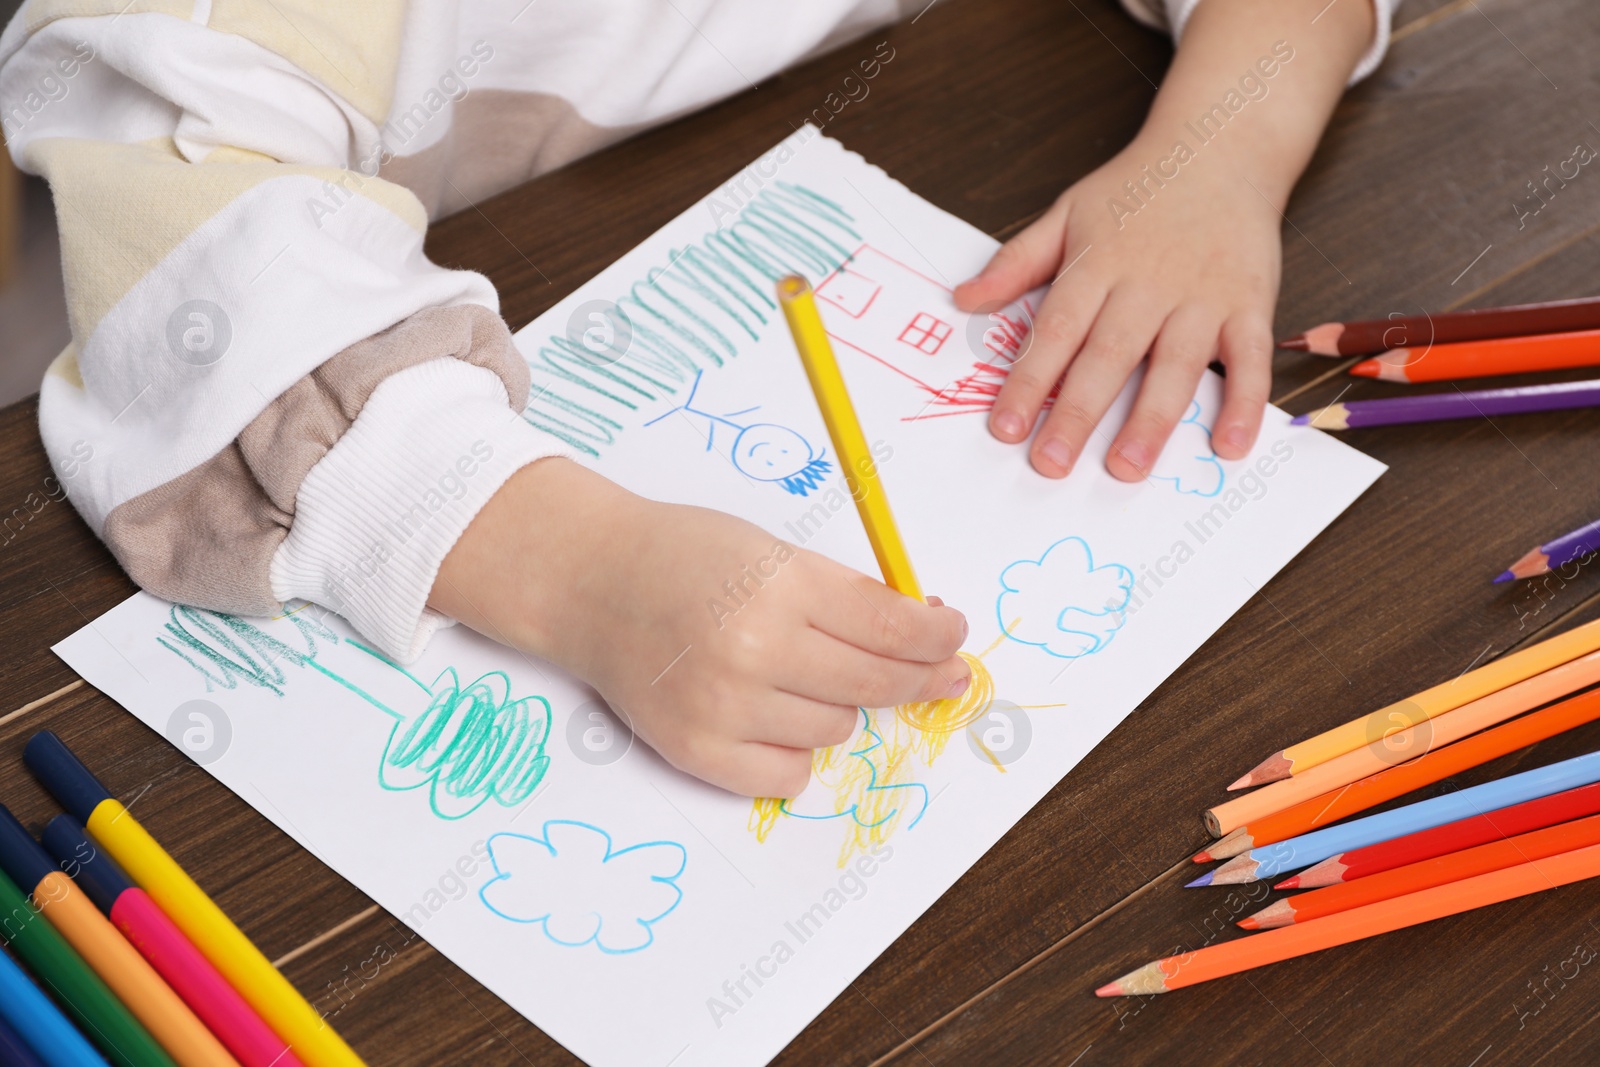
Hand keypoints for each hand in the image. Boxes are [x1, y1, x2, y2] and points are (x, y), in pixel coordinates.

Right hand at [430, 459, 970, 796]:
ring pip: (838, 729)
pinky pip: (790, 772)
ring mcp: (724, 707)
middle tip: (940, 673)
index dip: (937, 636)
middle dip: (921, 677)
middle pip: (877, 684)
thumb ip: (845, 594)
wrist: (592, 584)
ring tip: (798, 671)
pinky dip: (796, 749)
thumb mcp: (773, 551)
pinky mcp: (698, 751)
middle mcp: (754, 650)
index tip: (953, 637)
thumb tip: (924, 634)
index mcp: (779, 586)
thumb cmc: (685, 557)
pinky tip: (777, 714)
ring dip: (838, 704)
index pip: (891, 627)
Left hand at [953, 135, 1278, 480]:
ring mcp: (1203, 296)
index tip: (1006, 428)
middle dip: (1078, 413)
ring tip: (1126, 467)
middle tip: (1051, 464)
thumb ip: (1016, 262)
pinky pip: (1251, 360)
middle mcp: (1148, 284)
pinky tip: (1229, 447)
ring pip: (1175, 365)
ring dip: (1151, 419)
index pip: (1056, 331)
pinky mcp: (1250, 303)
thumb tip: (963, 299)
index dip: (1029, 381)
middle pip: (1108, 356)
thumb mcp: (1067, 212)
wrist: (1222, 146)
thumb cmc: (1138, 188)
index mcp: (1097, 264)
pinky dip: (1245, 403)